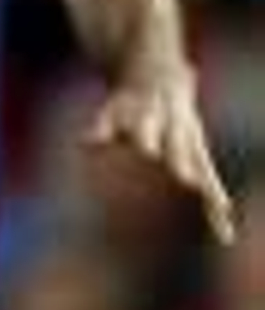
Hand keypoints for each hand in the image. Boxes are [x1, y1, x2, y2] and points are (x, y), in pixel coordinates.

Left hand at [84, 71, 235, 245]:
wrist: (161, 83)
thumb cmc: (129, 106)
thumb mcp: (113, 112)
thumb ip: (101, 128)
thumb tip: (86, 142)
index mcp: (152, 117)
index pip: (149, 128)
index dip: (150, 138)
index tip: (149, 151)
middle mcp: (176, 129)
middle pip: (179, 144)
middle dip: (182, 159)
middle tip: (185, 178)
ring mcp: (191, 143)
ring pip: (202, 164)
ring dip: (208, 184)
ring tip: (219, 207)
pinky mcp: (200, 158)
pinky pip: (210, 181)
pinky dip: (215, 202)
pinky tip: (224, 226)